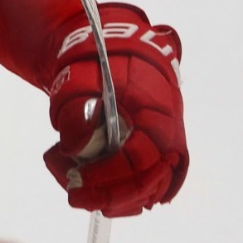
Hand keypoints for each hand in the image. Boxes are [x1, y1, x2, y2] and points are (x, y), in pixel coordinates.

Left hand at [44, 3, 186, 215]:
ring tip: (74, 187)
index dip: (109, 176)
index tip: (76, 181)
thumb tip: (76, 147)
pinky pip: (143, 179)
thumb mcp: (79, 78)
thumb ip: (77, 112)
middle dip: (111, 195)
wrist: (106, 45)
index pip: (142, 158)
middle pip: (150, 181)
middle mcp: (167, 130)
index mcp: (156, 109)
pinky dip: (118, 189)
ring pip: (148, 185)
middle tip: (75, 197)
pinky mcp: (151, 148)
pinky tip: (91, 185)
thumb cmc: (96, 58)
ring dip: (112, 195)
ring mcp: (161, 141)